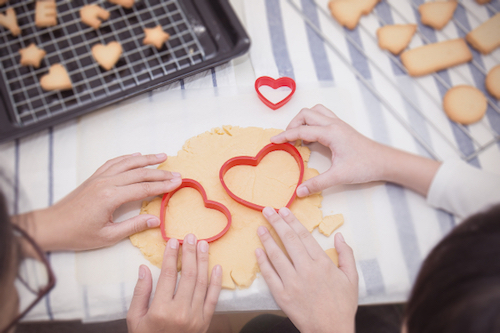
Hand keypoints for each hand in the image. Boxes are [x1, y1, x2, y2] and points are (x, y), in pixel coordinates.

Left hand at [16, 153, 181, 250]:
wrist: (51, 226)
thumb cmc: (77, 234)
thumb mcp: (108, 236)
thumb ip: (133, 226)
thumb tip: (156, 220)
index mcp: (111, 197)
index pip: (144, 188)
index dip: (163, 186)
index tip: (178, 182)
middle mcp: (107, 182)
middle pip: (139, 173)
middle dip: (160, 173)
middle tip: (177, 173)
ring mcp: (99, 177)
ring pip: (128, 163)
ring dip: (147, 159)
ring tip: (162, 156)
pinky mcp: (94, 177)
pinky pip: (114, 162)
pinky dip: (128, 158)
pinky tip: (137, 156)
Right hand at [127, 234, 221, 332]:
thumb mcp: (134, 318)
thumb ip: (140, 293)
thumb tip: (143, 268)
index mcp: (161, 310)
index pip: (169, 275)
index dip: (171, 256)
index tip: (173, 242)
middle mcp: (181, 312)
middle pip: (188, 275)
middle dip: (190, 253)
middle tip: (191, 237)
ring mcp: (196, 317)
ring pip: (202, 283)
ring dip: (204, 261)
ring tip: (204, 245)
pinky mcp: (205, 321)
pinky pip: (213, 298)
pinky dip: (217, 282)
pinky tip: (217, 267)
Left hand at [256, 207, 357, 332]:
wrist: (331, 330)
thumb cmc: (342, 305)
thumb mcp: (352, 278)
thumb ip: (346, 254)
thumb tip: (339, 235)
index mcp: (322, 263)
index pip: (304, 236)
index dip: (292, 221)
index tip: (284, 210)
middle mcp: (306, 270)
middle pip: (288, 241)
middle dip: (277, 223)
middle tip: (268, 210)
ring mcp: (292, 283)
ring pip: (276, 255)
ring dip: (266, 239)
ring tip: (260, 227)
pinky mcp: (282, 295)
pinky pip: (269, 275)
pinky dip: (262, 262)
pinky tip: (258, 251)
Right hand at [271, 105, 439, 196]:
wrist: (385, 161)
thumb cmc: (365, 166)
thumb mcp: (339, 176)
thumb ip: (317, 184)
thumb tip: (299, 191)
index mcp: (331, 132)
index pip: (301, 130)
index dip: (285, 135)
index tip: (272, 141)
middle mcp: (333, 124)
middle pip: (306, 114)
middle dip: (292, 124)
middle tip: (285, 140)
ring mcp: (338, 124)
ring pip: (315, 111)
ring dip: (303, 120)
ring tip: (297, 136)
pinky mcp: (341, 128)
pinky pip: (322, 117)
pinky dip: (312, 123)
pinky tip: (311, 139)